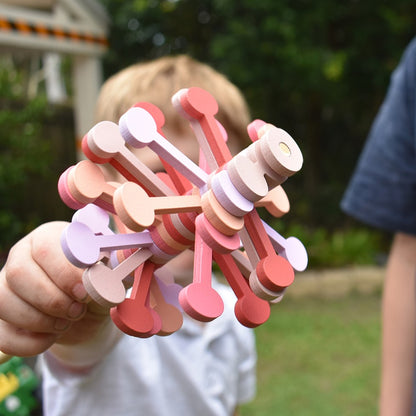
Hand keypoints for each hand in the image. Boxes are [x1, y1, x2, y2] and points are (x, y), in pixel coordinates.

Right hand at [0, 221, 109, 356]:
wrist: (89, 311)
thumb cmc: (100, 283)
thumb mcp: (113, 273)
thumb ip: (118, 264)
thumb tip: (125, 256)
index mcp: (51, 238)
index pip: (46, 248)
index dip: (65, 273)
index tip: (85, 293)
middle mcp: (23, 256)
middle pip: (18, 274)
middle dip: (52, 299)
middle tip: (78, 310)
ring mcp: (7, 285)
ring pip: (4, 301)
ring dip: (40, 320)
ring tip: (68, 321)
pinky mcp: (2, 316)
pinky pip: (0, 333)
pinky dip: (29, 343)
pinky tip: (53, 337)